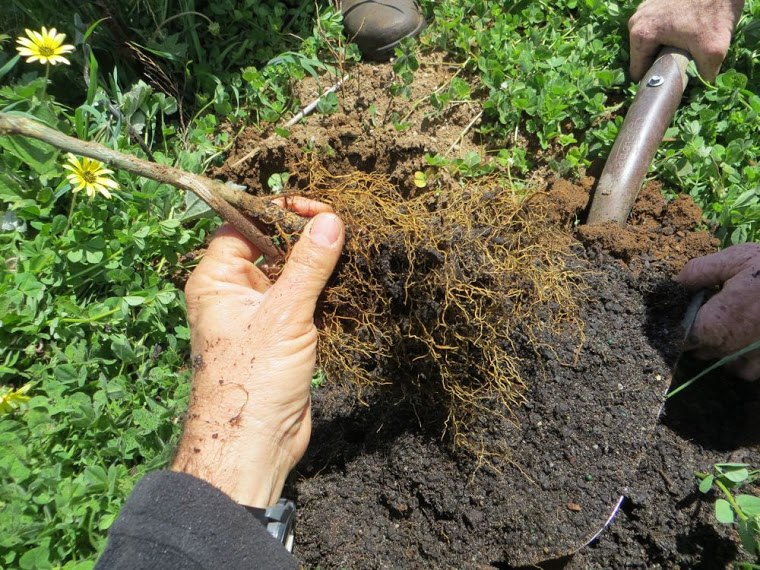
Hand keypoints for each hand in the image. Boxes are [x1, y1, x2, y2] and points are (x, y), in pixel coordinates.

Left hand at [172, 198, 344, 506]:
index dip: (278, 213)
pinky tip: (352, 283)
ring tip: (353, 249)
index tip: (317, 208)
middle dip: (305, 236)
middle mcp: (235, 292)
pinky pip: (304, 301)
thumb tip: (330, 220)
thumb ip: (309, 266)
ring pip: (291, 274)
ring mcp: (260, 314)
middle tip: (342, 226)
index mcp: (218, 279)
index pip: (246, 226)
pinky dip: (326, 292)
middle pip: (272, 247)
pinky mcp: (282, 335)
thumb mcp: (284, 315)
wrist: (255, 445)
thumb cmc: (252, 379)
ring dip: (320, 265)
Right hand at [628, 0, 744, 81]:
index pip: (638, 72)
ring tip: (686, 42)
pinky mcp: (655, 0)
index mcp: (641, 35)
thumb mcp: (713, 51)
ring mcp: (644, 8)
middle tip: (683, 57)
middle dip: (661, 60)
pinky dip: (670, 29)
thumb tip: (700, 86)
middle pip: (644, 55)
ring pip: (651, 40)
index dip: (654, 79)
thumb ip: (704, 75)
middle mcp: (636, 21)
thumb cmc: (714, 11)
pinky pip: (658, 24)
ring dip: (666, 45)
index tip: (670, 78)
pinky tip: (687, 27)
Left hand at [676, 243, 759, 379]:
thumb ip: (698, 273)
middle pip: (700, 350)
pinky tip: (747, 338)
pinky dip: (742, 359)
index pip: (680, 337)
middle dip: (699, 332)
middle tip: (711, 307)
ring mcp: (752, 360)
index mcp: (714, 326)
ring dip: (720, 347)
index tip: (683, 309)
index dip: (677, 324)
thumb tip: (674, 283)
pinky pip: (747, 369)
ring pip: (723, 362)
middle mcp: (731, 349)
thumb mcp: (734, 260)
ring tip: (731, 321)